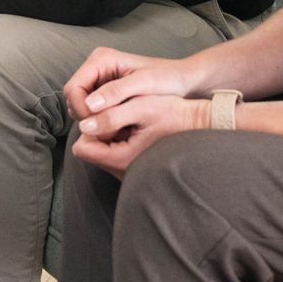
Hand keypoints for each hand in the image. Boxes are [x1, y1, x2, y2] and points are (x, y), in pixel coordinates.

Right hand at [64, 47, 200, 122]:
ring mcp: (100, 81)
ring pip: (81, 106)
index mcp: (101, 59)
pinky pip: (92, 110)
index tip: (98, 125)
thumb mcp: (144, 84)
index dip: (81, 109)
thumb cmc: (167, 79)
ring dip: (93, 120)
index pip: (73, 88)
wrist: (184, 82)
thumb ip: (117, 92)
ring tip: (115, 129)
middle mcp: (96, 68)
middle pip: (73, 98)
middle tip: (108, 131)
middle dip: (86, 116)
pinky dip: (100, 121)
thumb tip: (90, 105)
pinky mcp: (105, 93)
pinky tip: (117, 127)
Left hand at [72, 93, 208, 179]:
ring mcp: (129, 174)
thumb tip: (83, 125)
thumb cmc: (174, 113)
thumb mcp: (140, 107)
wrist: (200, 125)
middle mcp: (123, 173)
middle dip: (98, 131)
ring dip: (109, 135)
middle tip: (121, 115)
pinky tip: (136, 130)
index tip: (106, 113)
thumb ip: (110, 115)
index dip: (89, 127)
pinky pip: (114, 155)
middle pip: (90, 151)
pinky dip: (119, 141)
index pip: (82, 148)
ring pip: (102, 152)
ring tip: (131, 121)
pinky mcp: (135, 171)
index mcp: (121, 159)